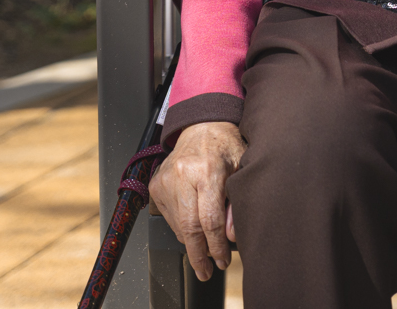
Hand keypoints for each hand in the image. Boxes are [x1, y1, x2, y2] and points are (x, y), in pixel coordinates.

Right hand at [147, 121, 245, 281]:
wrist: (201, 125)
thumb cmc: (225, 145)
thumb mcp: (241, 168)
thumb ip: (236, 202)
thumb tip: (231, 236)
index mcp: (207, 171)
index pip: (210, 220)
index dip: (216, 245)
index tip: (222, 261)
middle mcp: (182, 176)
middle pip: (189, 227)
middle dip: (199, 254)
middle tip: (207, 271)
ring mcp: (165, 181)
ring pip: (177, 225)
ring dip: (191, 243)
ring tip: (204, 252)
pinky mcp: (155, 185)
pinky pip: (168, 217)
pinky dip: (180, 228)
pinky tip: (192, 230)